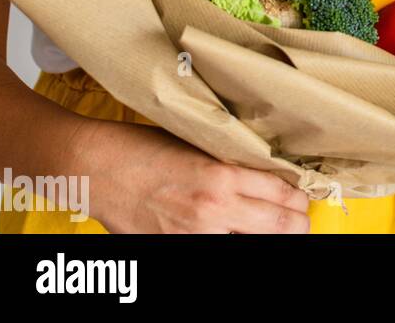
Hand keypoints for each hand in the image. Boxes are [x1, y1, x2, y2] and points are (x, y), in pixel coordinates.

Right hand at [72, 118, 309, 233]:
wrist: (92, 166)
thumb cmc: (140, 148)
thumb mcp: (196, 146)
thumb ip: (229, 162)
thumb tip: (262, 171)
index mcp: (222, 175)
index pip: (281, 192)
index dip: (299, 196)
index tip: (302, 197)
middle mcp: (214, 207)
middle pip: (280, 224)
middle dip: (296, 222)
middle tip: (300, 220)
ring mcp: (194, 233)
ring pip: (255, 243)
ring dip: (270, 235)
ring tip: (277, 230)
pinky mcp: (173, 247)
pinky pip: (219, 249)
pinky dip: (232, 242)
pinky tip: (238, 235)